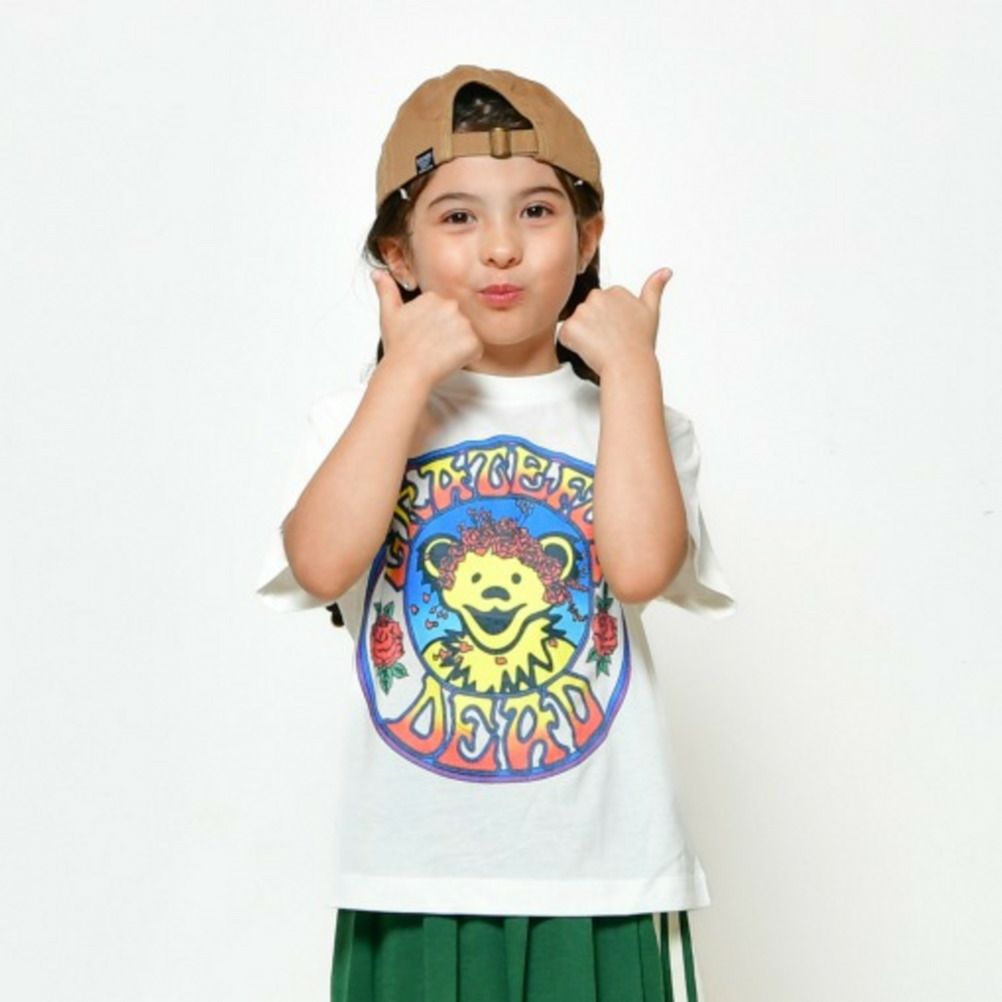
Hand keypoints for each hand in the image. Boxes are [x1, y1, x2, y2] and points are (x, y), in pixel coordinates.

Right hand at [371, 270, 483, 388]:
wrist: (406, 371)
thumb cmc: (398, 346)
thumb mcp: (388, 314)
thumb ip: (386, 290)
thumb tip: (377, 273)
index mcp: (434, 297)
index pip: (445, 313)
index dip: (436, 328)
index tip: (424, 336)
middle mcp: (451, 305)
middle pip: (458, 322)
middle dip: (449, 335)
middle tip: (431, 346)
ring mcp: (463, 323)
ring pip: (467, 336)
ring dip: (457, 347)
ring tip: (438, 354)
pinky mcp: (472, 341)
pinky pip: (475, 350)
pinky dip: (466, 358)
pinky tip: (448, 360)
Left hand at [557, 268, 672, 375]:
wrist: (629, 365)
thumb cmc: (640, 344)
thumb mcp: (651, 311)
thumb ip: (654, 287)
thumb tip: (665, 271)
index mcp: (615, 291)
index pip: (602, 304)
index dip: (607, 321)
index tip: (618, 330)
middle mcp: (597, 296)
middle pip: (587, 312)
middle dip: (593, 326)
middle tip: (609, 339)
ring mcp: (582, 312)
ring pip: (576, 324)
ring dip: (583, 336)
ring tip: (601, 345)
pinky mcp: (570, 327)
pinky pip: (565, 336)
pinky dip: (573, 345)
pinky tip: (589, 350)